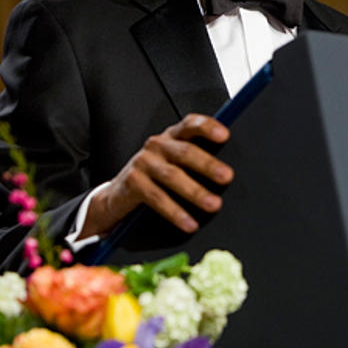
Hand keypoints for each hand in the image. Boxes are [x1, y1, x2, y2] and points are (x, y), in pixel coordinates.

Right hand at [82, 114, 232, 235]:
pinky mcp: (133, 182)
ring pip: (173, 175)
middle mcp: (157, 145)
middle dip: (207, 164)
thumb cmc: (157, 176)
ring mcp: (143, 162)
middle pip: (185, 151)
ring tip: (214, 205)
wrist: (119, 194)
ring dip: (195, 191)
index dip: (207, 127)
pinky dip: (175, 212)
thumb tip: (229, 173)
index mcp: (172, 136)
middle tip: (227, 177)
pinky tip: (189, 223)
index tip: (225, 135)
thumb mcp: (176, 163)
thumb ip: (197, 159)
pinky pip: (157, 198)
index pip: (190, 124)